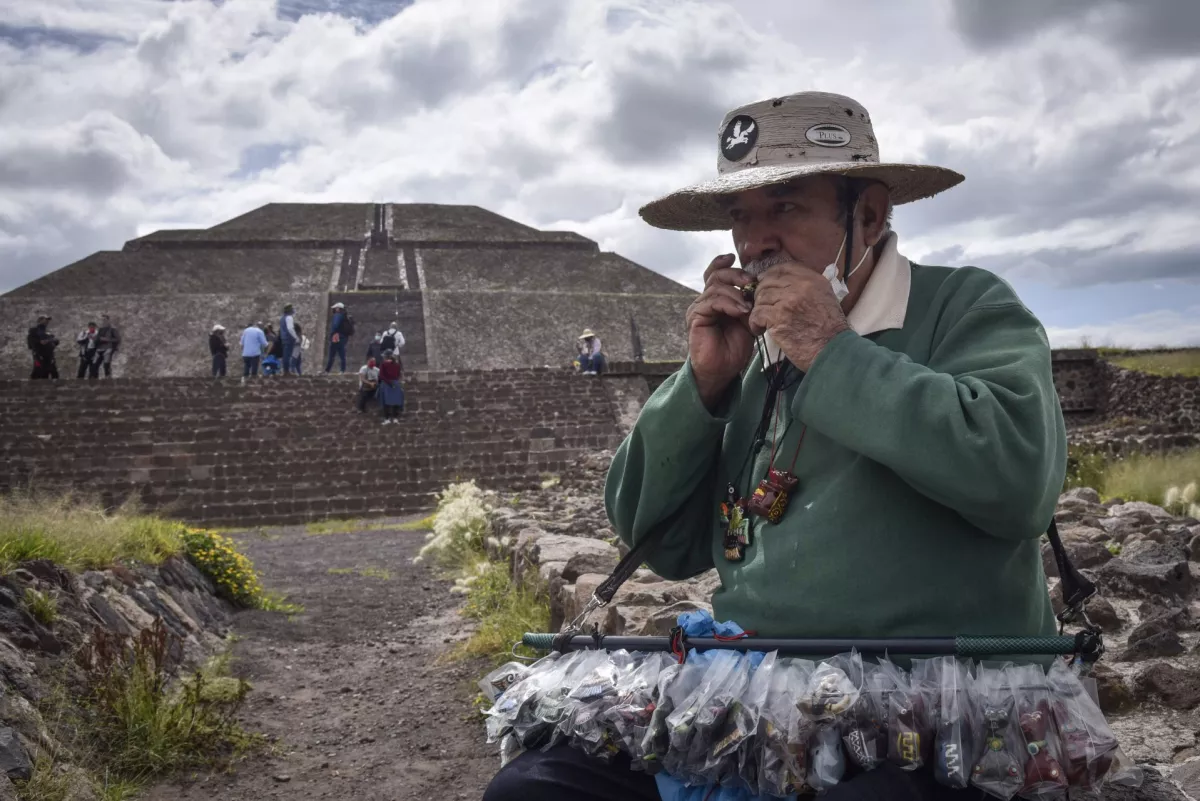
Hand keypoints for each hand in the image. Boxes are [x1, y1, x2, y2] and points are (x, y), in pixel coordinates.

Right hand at [686, 254, 753, 408]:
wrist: (722, 371)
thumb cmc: (734, 348)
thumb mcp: (746, 320)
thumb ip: (747, 303)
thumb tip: (758, 286)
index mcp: (716, 299)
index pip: (716, 274)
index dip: (723, 263)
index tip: (735, 257)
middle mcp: (705, 301)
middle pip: (716, 275)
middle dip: (735, 274)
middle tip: (750, 281)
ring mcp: (698, 308)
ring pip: (715, 286)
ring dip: (735, 293)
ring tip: (748, 306)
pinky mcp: (696, 317)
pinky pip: (712, 301)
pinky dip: (728, 303)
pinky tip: (740, 312)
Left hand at [750, 261, 850, 370]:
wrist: (832, 350)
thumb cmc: (830, 330)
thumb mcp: (825, 298)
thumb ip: (808, 287)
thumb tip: (785, 283)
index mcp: (813, 280)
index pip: (783, 268)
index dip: (770, 275)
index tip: (765, 284)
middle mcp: (801, 286)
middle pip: (768, 282)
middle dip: (761, 294)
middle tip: (762, 307)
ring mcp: (788, 301)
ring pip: (760, 297)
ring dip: (758, 309)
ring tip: (762, 321)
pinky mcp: (778, 317)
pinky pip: (756, 313)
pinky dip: (755, 323)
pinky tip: (760, 330)